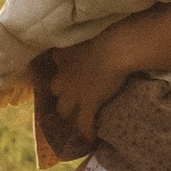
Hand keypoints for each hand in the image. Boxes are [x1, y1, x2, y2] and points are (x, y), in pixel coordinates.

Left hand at [44, 16, 154, 144]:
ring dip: (70, 114)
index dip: (62, 66)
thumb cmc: (107, 34)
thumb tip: (95, 33)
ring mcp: (74, 92)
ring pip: (64, 109)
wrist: (115, 48)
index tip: (69, 68)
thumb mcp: (91, 32)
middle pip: (55, 89)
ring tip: (77, 118)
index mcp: (64, 55)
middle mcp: (64, 76)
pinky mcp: (88, 104)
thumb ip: (87, 38)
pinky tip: (91, 138)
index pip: (57, 61)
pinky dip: (87, 131)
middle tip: (72, 95)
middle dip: (61, 93)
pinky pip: (84, 123)